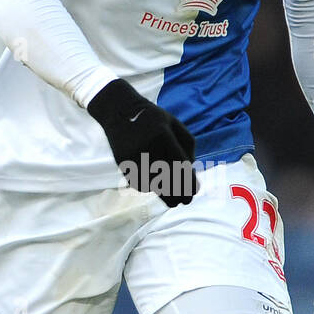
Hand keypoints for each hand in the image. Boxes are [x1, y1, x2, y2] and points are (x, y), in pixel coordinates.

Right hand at [87, 78, 197, 207]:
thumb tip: (190, 172)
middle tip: (185, 201)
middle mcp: (147, 149)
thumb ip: (187, 147)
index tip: (194, 193)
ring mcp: (133, 159)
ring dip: (164, 192)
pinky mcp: (123, 166)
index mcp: (163, 137)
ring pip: (154, 187)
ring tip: (170, 191)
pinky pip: (141, 184)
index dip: (189, 183)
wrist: (119, 112)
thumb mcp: (175, 125)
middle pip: (166, 182)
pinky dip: (150, 185)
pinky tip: (152, 177)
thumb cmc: (154, 119)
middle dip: (178, 196)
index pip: (180, 167)